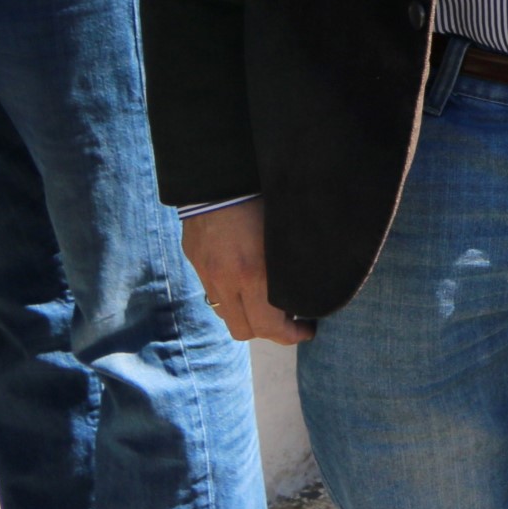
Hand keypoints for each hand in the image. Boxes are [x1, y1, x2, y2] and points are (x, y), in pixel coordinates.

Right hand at [182, 200, 313, 345]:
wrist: (219, 172)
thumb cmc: (263, 195)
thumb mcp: (287, 230)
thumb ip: (294, 262)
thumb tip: (313, 281)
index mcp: (253, 273)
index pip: (268, 327)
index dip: (291, 335)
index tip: (308, 330)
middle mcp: (225, 279)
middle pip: (245, 331)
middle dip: (269, 332)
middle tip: (292, 320)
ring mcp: (206, 272)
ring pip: (226, 314)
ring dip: (248, 314)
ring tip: (269, 302)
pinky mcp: (195, 259)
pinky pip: (213, 292)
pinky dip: (231, 295)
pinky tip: (247, 281)